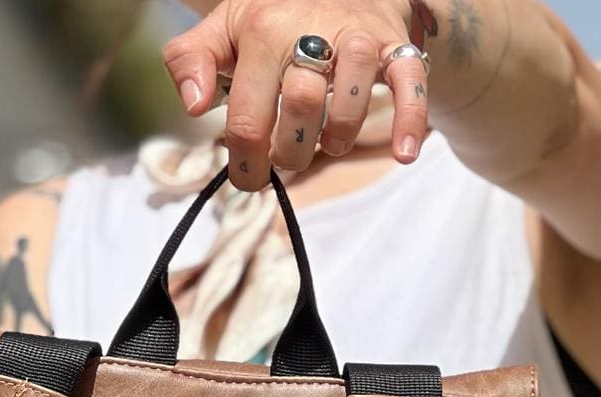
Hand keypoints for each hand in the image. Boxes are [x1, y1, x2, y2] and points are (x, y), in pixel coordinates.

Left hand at [163, 2, 428, 191]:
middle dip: (289, 153)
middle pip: (299, 112)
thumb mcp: (225, 28)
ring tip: (326, 141)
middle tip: (286, 155)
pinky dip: (409, 120)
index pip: (248, 118)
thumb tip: (194, 106)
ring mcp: (356, 39)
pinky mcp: (393, 47)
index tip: (249, 176)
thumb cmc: (274, 17)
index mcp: (263, 31)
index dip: (246, 163)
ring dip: (335, 140)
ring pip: (347, 104)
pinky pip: (408, 84)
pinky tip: (404, 153)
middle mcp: (311, 30)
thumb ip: (191, 60)